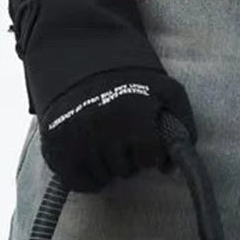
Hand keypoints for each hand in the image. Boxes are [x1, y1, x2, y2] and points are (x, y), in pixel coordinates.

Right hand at [38, 66, 198, 191]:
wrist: (82, 56)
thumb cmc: (130, 77)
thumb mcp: (166, 88)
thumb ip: (183, 123)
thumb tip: (170, 168)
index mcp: (133, 114)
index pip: (151, 157)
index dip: (151, 148)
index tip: (145, 135)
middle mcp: (104, 130)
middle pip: (128, 170)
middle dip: (129, 155)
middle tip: (122, 131)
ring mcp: (77, 140)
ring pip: (105, 178)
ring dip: (109, 164)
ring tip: (105, 136)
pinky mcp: (56, 148)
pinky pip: (80, 183)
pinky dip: (88, 176)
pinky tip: (91, 154)